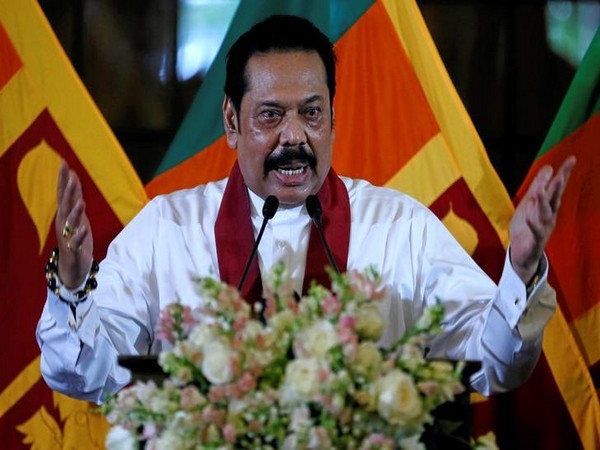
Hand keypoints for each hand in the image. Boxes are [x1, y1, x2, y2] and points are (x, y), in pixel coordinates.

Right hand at [55, 160, 93, 287]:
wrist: (73, 268)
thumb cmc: (76, 239)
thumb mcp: (78, 217)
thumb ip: (75, 199)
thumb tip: (74, 179)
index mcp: (65, 215)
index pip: (62, 193)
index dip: (63, 179)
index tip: (64, 163)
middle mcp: (64, 224)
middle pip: (65, 204)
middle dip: (68, 190)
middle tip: (71, 176)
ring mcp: (68, 237)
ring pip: (71, 222)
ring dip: (75, 212)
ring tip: (81, 201)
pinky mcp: (75, 250)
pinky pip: (77, 242)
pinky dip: (80, 235)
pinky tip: (85, 229)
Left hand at [509, 156, 575, 283]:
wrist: (523, 253)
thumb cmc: (527, 225)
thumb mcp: (530, 202)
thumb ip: (539, 186)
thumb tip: (549, 167)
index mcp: (548, 206)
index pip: (557, 187)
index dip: (563, 173)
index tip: (571, 159)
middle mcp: (549, 216)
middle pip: (554, 199)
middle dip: (558, 187)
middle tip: (562, 173)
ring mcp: (543, 228)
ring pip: (545, 215)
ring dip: (543, 204)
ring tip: (540, 193)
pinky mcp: (535, 241)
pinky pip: (534, 232)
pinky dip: (532, 225)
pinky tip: (529, 218)